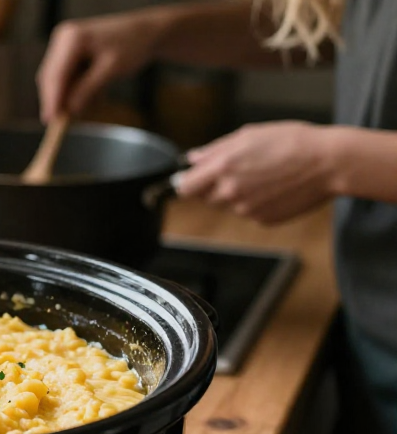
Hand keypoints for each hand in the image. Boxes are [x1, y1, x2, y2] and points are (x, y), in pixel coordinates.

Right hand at [36, 12, 163, 121]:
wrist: (146, 31)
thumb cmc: (133, 45)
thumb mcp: (111, 70)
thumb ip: (87, 90)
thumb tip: (69, 110)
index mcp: (72, 39)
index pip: (56, 75)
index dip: (52, 99)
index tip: (52, 120)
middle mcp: (63, 38)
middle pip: (50, 77)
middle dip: (58, 99)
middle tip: (63, 123)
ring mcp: (64, 44)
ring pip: (56, 79)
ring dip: (69, 95)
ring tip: (96, 101)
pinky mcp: (69, 51)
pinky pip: (65, 76)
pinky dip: (76, 88)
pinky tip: (96, 93)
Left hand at [175, 122, 336, 224]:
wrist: (328, 163)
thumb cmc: (292, 142)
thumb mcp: (249, 135)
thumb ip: (215, 149)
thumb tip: (193, 158)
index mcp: (222, 167)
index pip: (185, 187)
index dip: (188, 182)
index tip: (192, 179)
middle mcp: (230, 192)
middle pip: (205, 199)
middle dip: (214, 187)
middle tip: (238, 171)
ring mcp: (246, 210)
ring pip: (227, 206)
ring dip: (235, 195)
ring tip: (262, 177)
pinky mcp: (262, 220)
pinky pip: (249, 213)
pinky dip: (255, 203)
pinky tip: (274, 188)